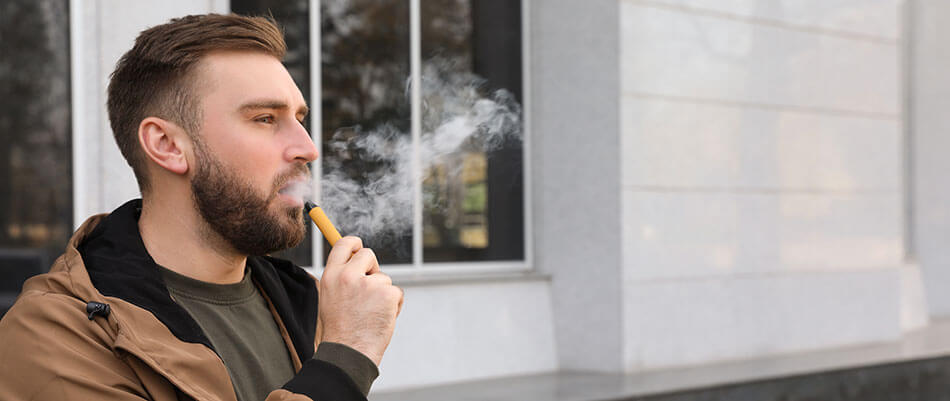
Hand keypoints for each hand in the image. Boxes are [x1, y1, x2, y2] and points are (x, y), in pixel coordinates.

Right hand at [317, 236, 402, 365]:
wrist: (348, 353)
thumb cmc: (339, 331)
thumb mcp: (330, 299)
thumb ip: (342, 280)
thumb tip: (356, 264)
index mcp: (331, 275)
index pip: (343, 245)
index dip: (354, 243)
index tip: (359, 246)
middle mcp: (348, 275)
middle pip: (368, 255)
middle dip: (373, 268)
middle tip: (370, 289)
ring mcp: (369, 284)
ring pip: (384, 279)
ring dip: (383, 294)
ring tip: (371, 315)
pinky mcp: (387, 293)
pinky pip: (396, 293)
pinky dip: (394, 305)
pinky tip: (382, 319)